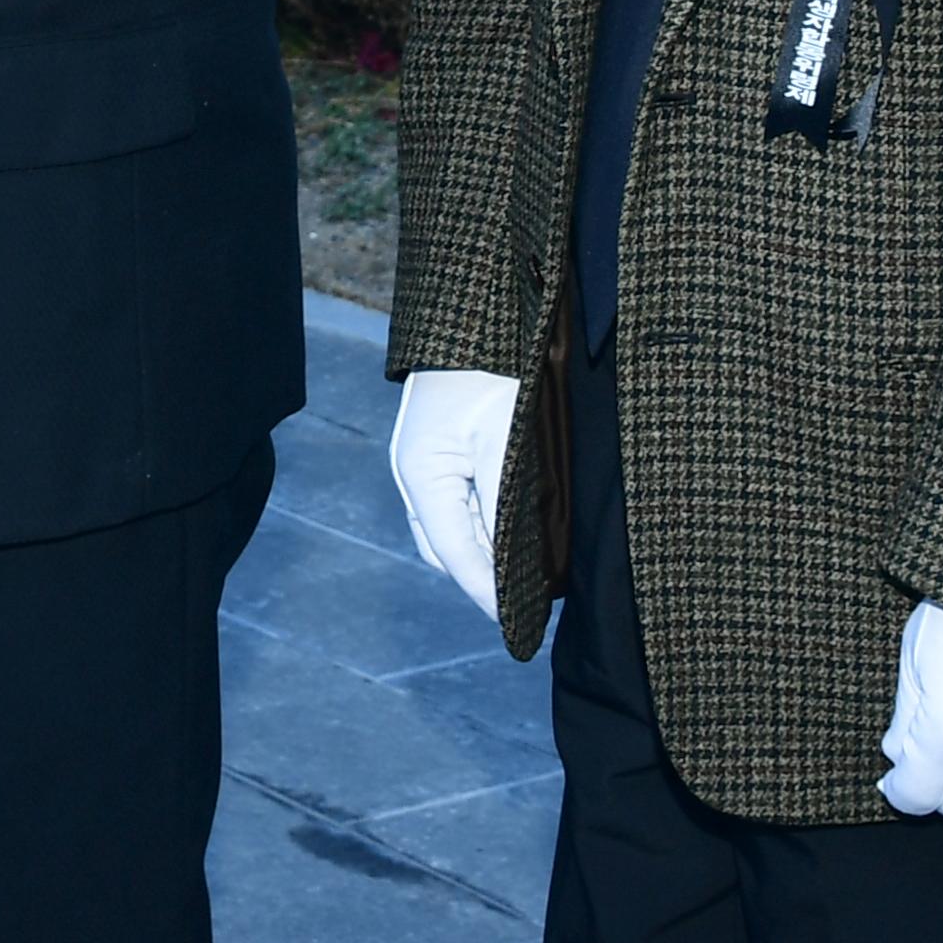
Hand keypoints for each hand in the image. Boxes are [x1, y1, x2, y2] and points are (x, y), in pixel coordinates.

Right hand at [384, 370, 520, 611]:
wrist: (476, 317)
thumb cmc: (492, 371)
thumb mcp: (505, 441)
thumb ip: (504, 507)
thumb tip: (514, 567)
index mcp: (422, 476)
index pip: (456, 554)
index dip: (487, 593)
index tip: (515, 625)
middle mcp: (414, 476)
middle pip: (446, 549)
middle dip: (483, 579)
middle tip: (527, 605)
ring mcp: (422, 465)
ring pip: (451, 529)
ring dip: (484, 553)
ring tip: (525, 577)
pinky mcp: (437, 454)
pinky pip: (456, 504)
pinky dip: (482, 526)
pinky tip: (510, 533)